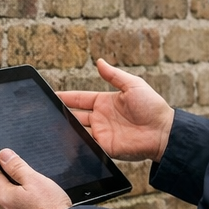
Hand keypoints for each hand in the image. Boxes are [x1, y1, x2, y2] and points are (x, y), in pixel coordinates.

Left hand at [0, 149, 71, 208]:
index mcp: (4, 198)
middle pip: (6, 192)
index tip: (20, 169)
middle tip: (35, 185)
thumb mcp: (34, 179)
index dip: (8, 169)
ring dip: (24, 201)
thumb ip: (16, 166)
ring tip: (42, 200)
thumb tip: (3, 154)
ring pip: (15, 206)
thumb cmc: (51, 207)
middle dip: (18, 186)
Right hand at [58, 59, 174, 161]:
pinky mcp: (105, 147)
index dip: (65, 97)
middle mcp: (100, 117)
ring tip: (49, 126)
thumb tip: (99, 61)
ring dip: (65, 129)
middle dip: (60, 114)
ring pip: (77, 131)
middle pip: (74, 116)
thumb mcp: (133, 85)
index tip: (50, 95)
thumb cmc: (152, 106)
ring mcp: (102, 133)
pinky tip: (65, 141)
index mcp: (105, 102)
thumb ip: (114, 75)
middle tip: (44, 112)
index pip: (79, 99)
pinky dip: (76, 143)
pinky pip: (87, 145)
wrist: (163, 131)